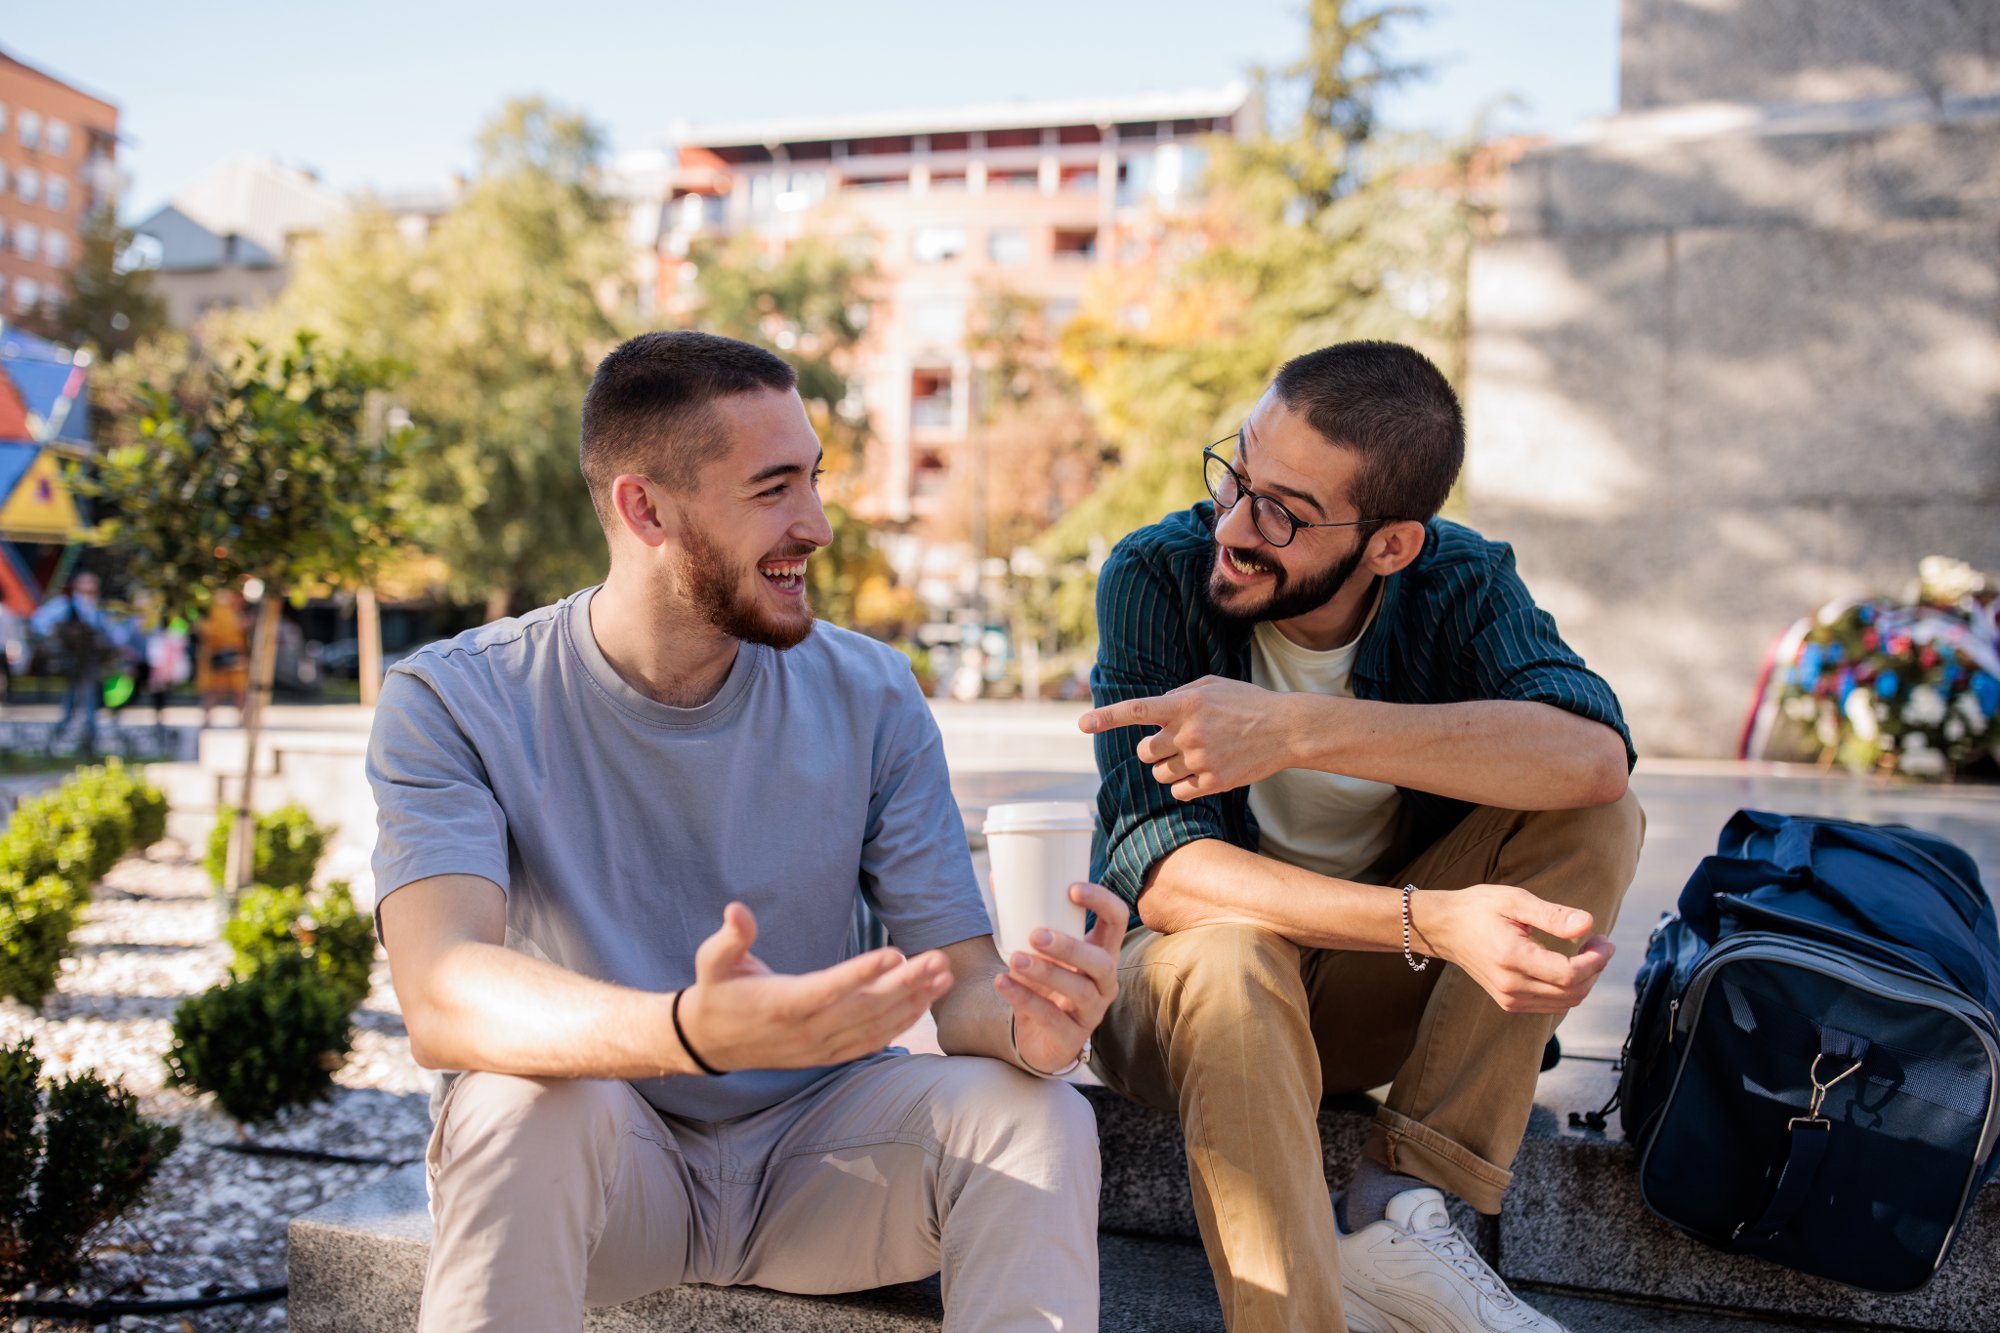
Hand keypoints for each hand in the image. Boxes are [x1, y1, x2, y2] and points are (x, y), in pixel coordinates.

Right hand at [678, 903, 953, 1072]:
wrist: (710, 1043)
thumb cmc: (717, 991)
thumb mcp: (713, 961)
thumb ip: (730, 937)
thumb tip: (736, 909)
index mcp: (781, 1004)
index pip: (829, 988)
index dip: (862, 973)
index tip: (895, 954)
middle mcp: (805, 1030)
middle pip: (863, 1008)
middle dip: (906, 984)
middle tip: (939, 959)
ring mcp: (819, 1047)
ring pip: (874, 1026)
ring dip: (912, 1002)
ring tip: (944, 976)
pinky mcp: (826, 1055)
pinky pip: (870, 1042)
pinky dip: (899, 1024)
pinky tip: (924, 1002)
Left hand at [995, 881, 1127, 1073]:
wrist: (1039, 1038)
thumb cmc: (1044, 983)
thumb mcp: (1039, 951)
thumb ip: (1021, 917)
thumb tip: (995, 875)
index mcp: (1101, 951)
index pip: (1116, 919)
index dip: (1101, 901)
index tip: (1071, 888)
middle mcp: (1104, 981)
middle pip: (1099, 961)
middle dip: (1069, 946)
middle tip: (1035, 934)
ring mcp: (1092, 1012)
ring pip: (1079, 991)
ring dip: (1046, 973)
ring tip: (1015, 959)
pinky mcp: (1071, 1038)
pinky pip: (1052, 1018)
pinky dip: (1025, 999)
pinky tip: (1002, 983)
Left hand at [1080, 676, 1295, 800]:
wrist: (1286, 729)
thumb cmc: (1247, 702)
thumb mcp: (1212, 685)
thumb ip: (1179, 695)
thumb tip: (1155, 711)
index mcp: (1186, 704)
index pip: (1137, 711)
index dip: (1106, 717)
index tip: (1081, 724)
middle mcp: (1189, 733)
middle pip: (1144, 752)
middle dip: (1151, 749)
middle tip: (1172, 742)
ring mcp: (1201, 760)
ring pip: (1158, 773)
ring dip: (1167, 766)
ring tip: (1194, 754)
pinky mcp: (1213, 782)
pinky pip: (1178, 791)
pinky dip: (1183, 784)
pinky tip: (1203, 771)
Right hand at [1411, 884, 1613, 1014]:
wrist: (1445, 928)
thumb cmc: (1479, 909)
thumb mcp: (1515, 900)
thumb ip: (1553, 915)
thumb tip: (1588, 923)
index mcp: (1511, 958)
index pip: (1568, 974)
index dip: (1596, 960)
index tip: (1604, 940)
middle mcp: (1510, 985)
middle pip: (1572, 992)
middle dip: (1596, 969)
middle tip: (1600, 943)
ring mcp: (1509, 998)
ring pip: (1566, 1002)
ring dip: (1586, 980)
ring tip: (1588, 953)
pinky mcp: (1509, 1003)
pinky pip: (1552, 1005)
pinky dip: (1569, 989)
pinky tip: (1569, 966)